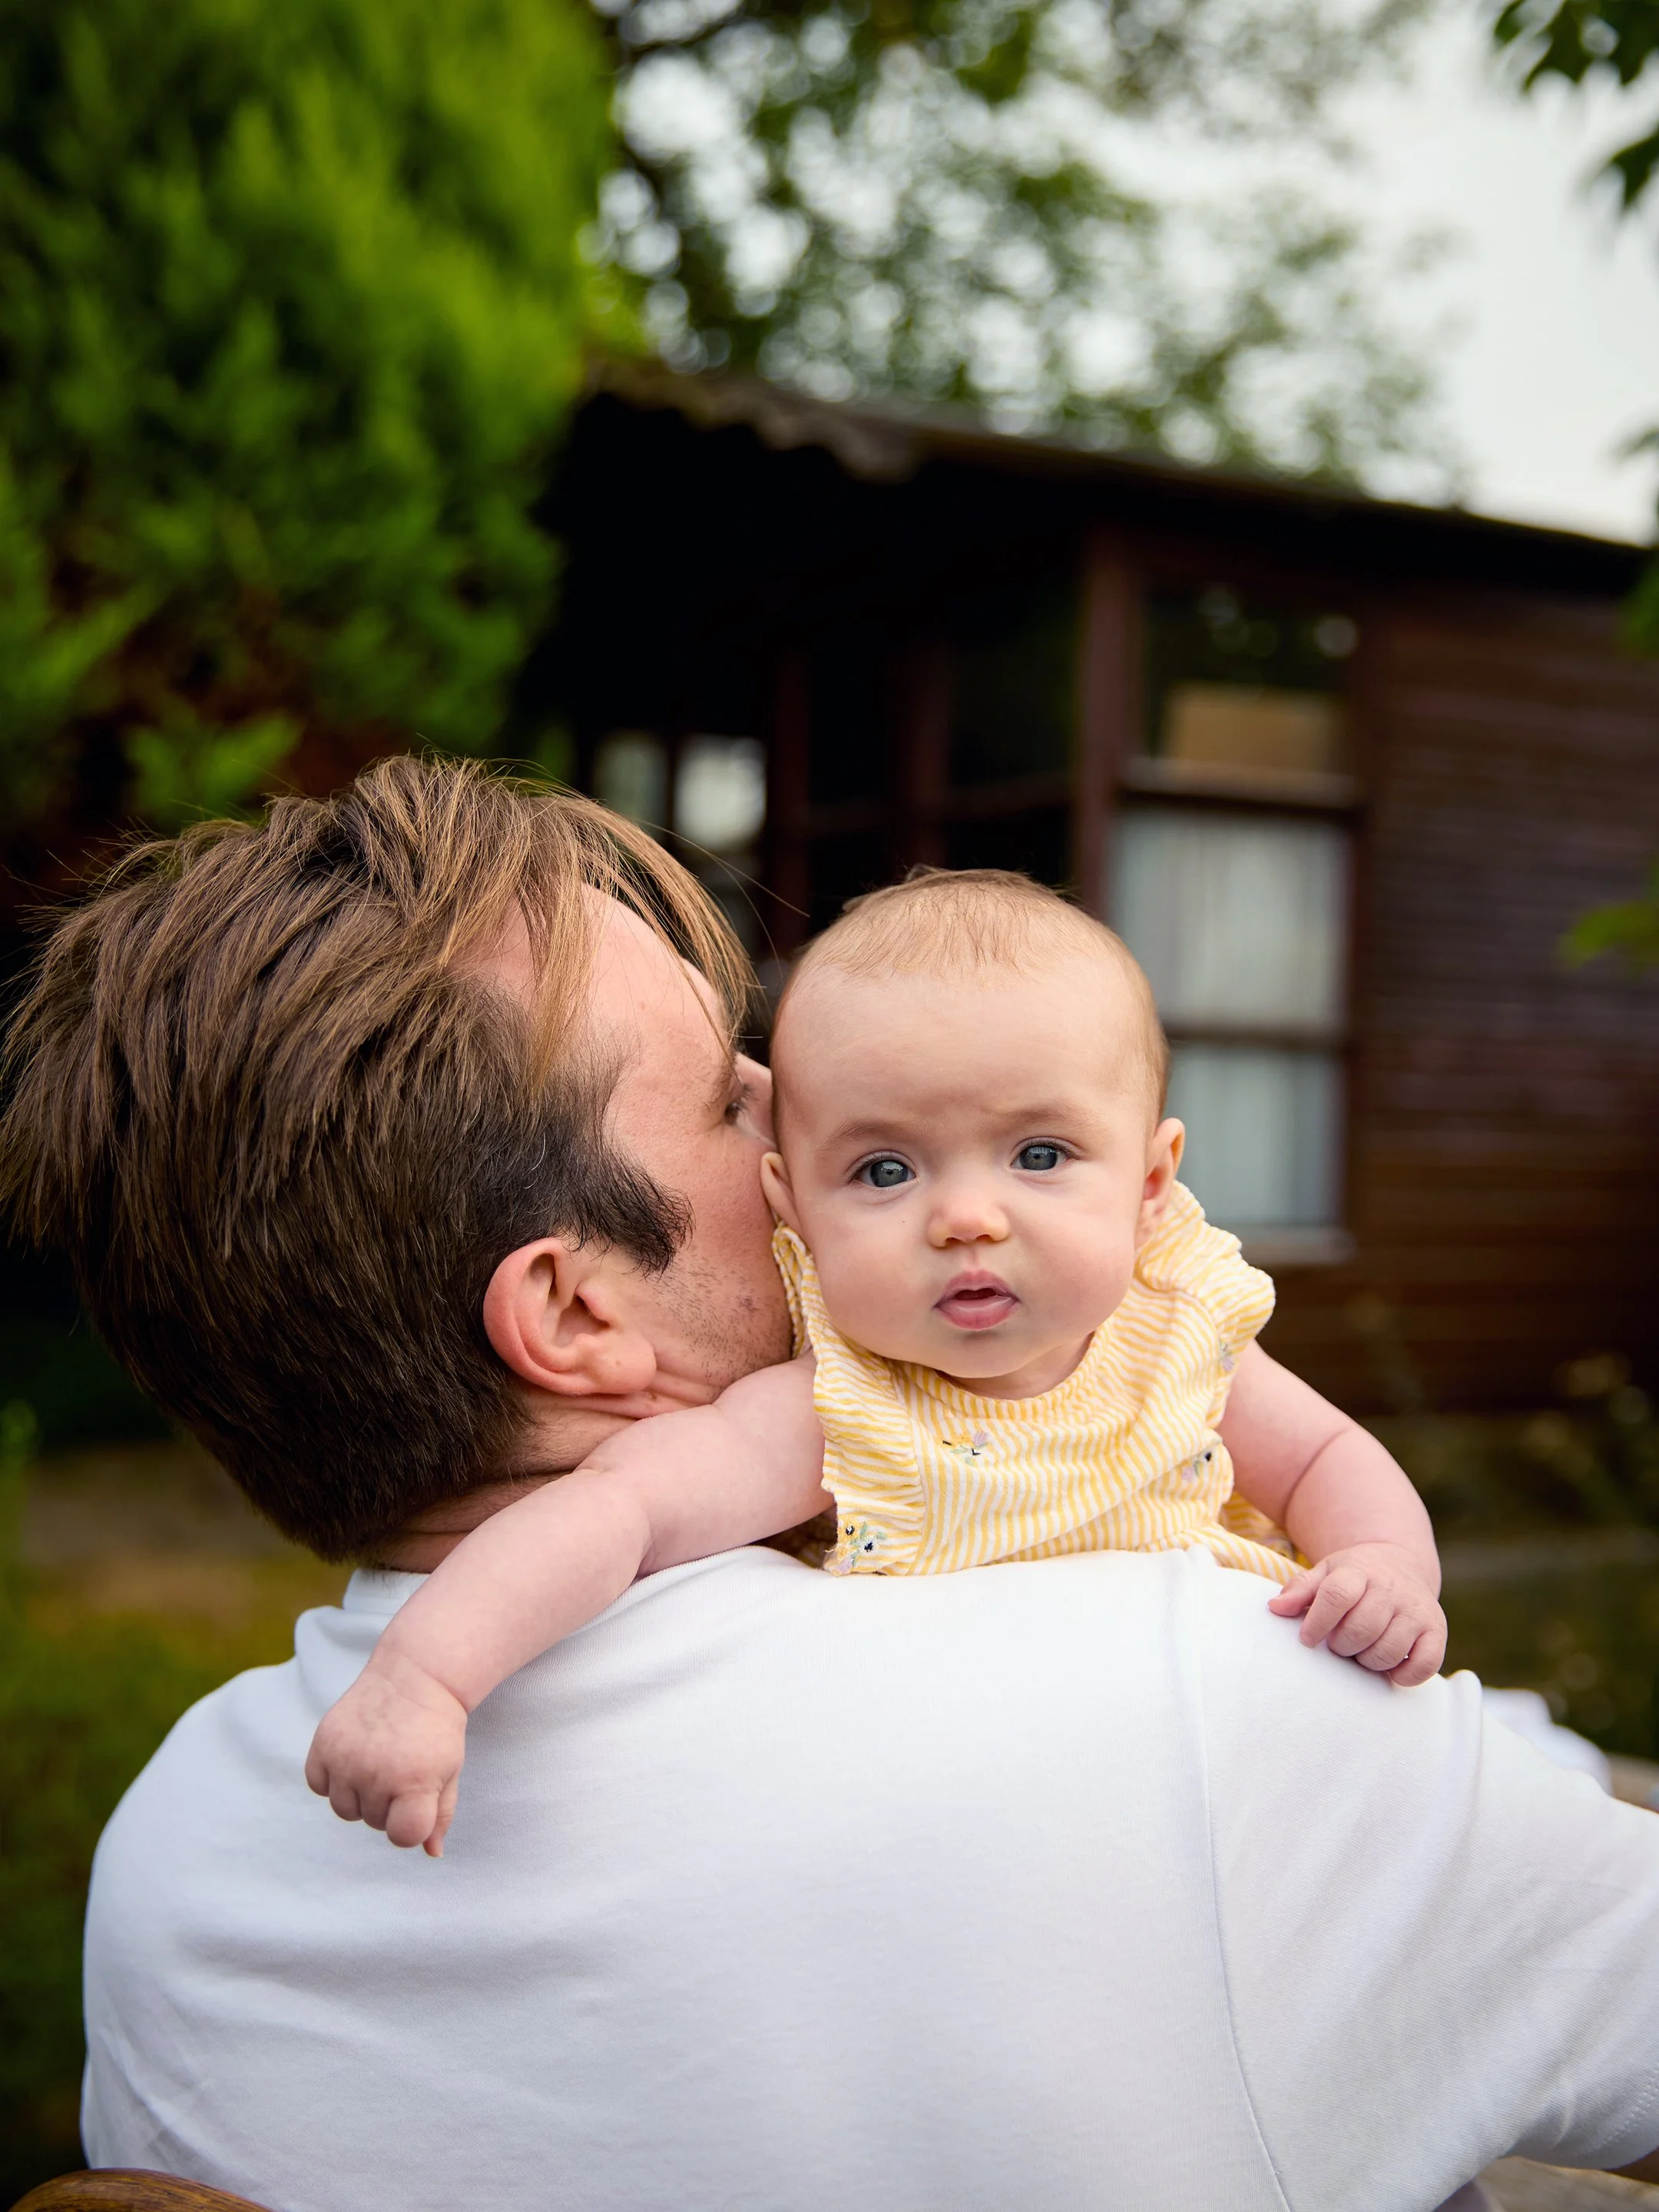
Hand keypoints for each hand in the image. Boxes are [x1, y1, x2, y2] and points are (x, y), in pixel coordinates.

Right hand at [305, 1653, 469, 1856]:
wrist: (416, 1676)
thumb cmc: (437, 1729)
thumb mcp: (450, 1770)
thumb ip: (440, 1815)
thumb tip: (432, 1854)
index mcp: (414, 1782)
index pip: (403, 1837)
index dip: (412, 1823)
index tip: (419, 1798)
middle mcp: (376, 1773)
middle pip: (374, 1822)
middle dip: (389, 1803)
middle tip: (402, 1765)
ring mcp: (346, 1759)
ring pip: (345, 1810)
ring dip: (360, 1794)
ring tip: (379, 1760)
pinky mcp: (323, 1744)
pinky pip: (319, 1786)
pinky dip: (333, 1778)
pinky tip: (354, 1754)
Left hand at [1268, 1542, 1446, 1686]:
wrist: (1400, 1564)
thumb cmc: (1354, 1576)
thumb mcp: (1325, 1573)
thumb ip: (1300, 1590)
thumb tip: (1275, 1608)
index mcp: (1360, 1571)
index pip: (1336, 1595)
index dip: (1317, 1623)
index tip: (1306, 1639)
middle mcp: (1392, 1589)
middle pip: (1361, 1628)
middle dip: (1341, 1645)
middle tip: (1337, 1644)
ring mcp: (1417, 1610)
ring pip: (1388, 1651)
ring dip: (1367, 1661)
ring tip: (1360, 1651)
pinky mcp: (1436, 1631)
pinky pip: (1423, 1665)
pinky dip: (1403, 1675)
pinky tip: (1388, 1667)